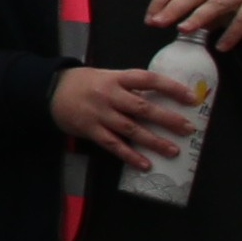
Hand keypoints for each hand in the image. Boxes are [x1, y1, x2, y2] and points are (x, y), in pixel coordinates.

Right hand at [51, 62, 202, 168]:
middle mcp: (109, 95)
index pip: (148, 79)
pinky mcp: (90, 130)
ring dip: (153, 141)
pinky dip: (130, 155)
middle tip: (188, 129)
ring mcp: (99, 114)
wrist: (49, 91)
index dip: (171, 88)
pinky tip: (145, 164)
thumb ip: (130, 86)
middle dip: (167, 119)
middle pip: (142, 107)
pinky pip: (113, 144)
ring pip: (130, 128)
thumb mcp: (107, 76)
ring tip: (173, 150)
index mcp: (116, 78)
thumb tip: (162, 98)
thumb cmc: (84, 83)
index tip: (192, 98)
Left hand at [146, 0, 241, 47]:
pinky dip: (232, 33)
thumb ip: (197, 10)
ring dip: (198, 16)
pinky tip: (222, 47)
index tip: (150, 19)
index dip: (161, 0)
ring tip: (183, 30)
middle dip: (174, 7)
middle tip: (158, 23)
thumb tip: (177, 29)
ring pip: (216, 2)